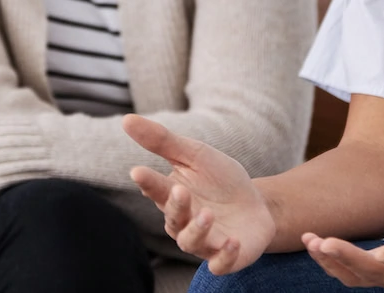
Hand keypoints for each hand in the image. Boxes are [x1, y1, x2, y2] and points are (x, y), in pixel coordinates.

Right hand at [123, 114, 275, 273]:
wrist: (257, 204)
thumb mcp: (195, 154)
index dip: (147, 182)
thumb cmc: (220, 179)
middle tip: (180, 189)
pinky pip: (220, 264)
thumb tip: (126, 119)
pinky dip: (224, 256)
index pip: (156, 189)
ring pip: (190, 242)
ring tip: (207, 214)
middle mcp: (183, 222)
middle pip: (172, 218)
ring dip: (197, 230)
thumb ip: (162, 141)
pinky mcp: (227, 257)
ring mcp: (204, 242)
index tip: (138, 171)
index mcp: (173, 196)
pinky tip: (232, 241)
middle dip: (175, 206)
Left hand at [302, 194, 383, 290]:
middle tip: (324, 242)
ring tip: (310, 241)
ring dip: (330, 260)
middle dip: (348, 258)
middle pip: (374, 273)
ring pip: (355, 276)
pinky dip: (328, 259)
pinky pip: (347, 272)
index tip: (383, 254)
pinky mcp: (375, 271)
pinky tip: (312, 243)